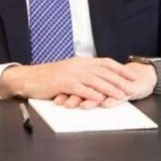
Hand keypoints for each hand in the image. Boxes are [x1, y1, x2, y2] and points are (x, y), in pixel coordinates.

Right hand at [0, 57, 137, 107]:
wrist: (28, 78)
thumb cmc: (48, 78)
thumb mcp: (69, 71)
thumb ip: (83, 73)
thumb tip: (99, 79)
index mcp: (81, 61)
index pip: (105, 63)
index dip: (119, 69)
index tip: (131, 76)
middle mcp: (78, 65)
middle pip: (103, 72)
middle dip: (119, 80)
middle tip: (131, 88)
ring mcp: (70, 73)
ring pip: (94, 80)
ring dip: (109, 88)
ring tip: (121, 96)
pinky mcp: (62, 83)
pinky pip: (80, 88)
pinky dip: (91, 93)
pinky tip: (99, 99)